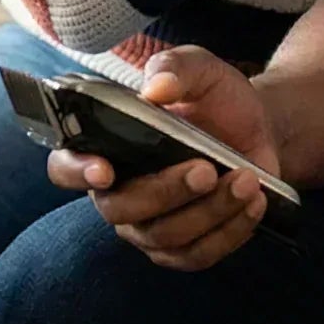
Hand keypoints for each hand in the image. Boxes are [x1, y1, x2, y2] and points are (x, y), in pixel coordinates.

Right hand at [44, 48, 284, 269]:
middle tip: (205, 169)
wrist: (257, 127)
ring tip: (244, 181)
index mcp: (104, 146)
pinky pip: (199, 255)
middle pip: (120, 210)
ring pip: (165, 238)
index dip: (77, 172)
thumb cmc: (214, 97)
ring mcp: (149, 227)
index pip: (66, 168)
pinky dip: (230, 231)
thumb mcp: (198, 68)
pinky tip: (252, 201)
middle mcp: (118, 192)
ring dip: (209, 212)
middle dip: (164, 192)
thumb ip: (174, 68)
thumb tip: (156, 88)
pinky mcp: (185, 249)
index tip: (105, 169)